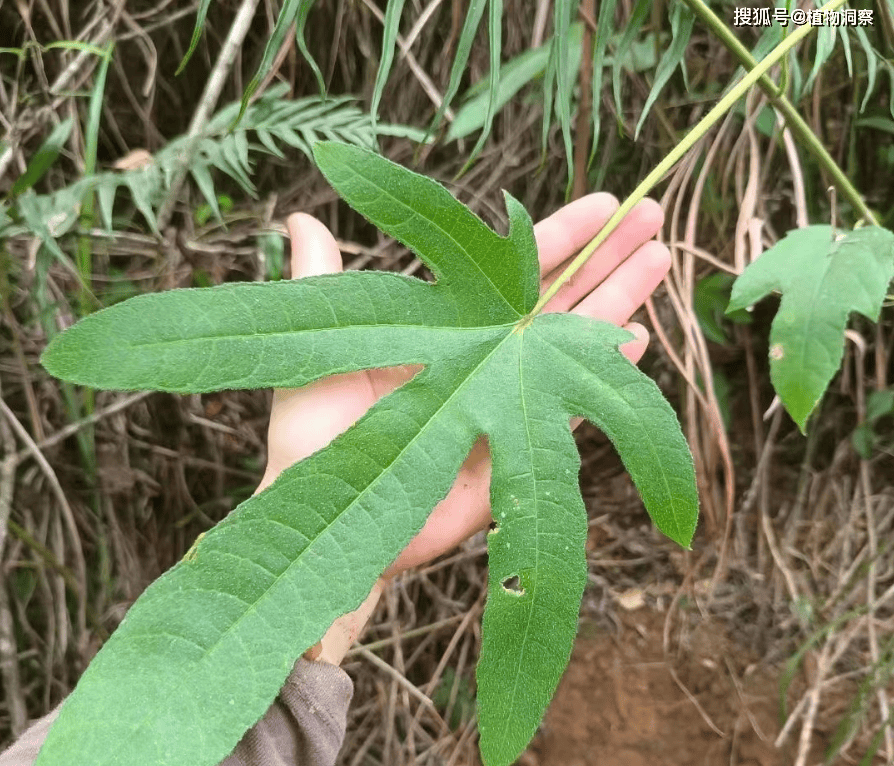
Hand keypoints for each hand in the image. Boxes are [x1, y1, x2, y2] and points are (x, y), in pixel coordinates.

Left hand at [258, 193, 669, 663]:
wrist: (330, 524)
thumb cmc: (311, 442)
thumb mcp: (316, 357)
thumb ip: (318, 284)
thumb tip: (301, 218)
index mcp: (444, 325)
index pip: (510, 268)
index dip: (557, 235)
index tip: (603, 200)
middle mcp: (483, 354)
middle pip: (555, 297)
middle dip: (603, 255)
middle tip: (650, 211)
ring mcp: (508, 398)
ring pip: (574, 342)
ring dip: (619, 300)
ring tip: (661, 254)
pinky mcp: (521, 445)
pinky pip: (575, 404)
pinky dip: (609, 373)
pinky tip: (639, 337)